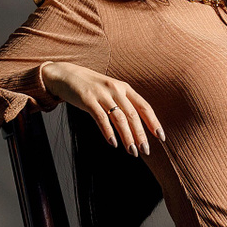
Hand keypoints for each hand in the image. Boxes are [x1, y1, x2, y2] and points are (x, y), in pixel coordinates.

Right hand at [40, 61, 162, 156]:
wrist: (66, 75)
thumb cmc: (92, 87)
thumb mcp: (112, 91)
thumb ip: (124, 104)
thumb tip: (139, 126)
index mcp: (125, 88)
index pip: (144, 107)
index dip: (153, 122)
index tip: (161, 137)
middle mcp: (116, 89)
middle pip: (133, 115)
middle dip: (140, 135)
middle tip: (145, 151)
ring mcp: (101, 94)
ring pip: (119, 118)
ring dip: (127, 137)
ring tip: (131, 151)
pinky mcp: (87, 99)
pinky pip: (101, 118)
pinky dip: (108, 132)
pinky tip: (113, 143)